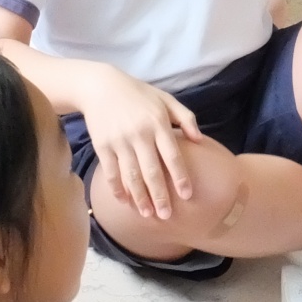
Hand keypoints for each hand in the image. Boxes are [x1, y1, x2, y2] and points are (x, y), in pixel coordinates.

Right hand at [79, 67, 206, 218]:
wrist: (101, 86)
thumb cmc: (139, 94)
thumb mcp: (166, 99)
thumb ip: (185, 118)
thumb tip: (200, 140)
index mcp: (157, 123)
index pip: (172, 156)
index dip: (180, 177)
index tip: (187, 196)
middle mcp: (139, 135)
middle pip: (152, 171)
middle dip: (160, 196)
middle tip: (167, 215)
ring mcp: (119, 142)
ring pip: (131, 176)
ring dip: (140, 198)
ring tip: (147, 215)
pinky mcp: (102, 146)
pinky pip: (111, 172)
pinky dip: (118, 189)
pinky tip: (125, 201)